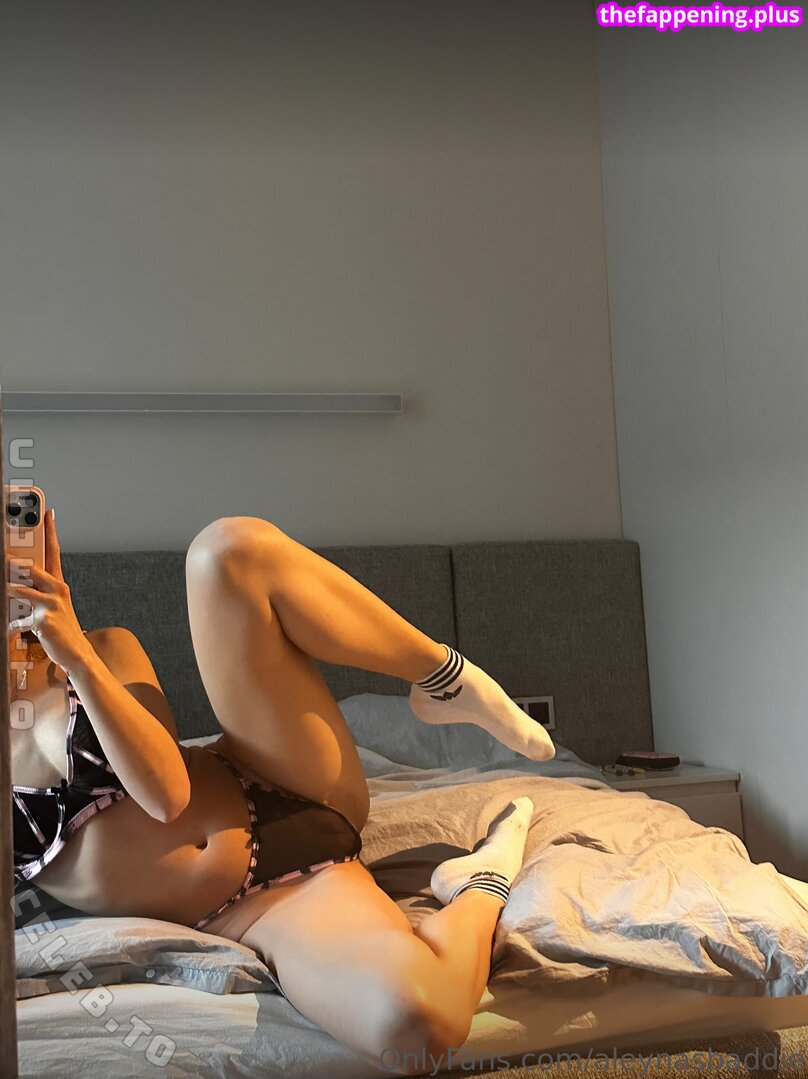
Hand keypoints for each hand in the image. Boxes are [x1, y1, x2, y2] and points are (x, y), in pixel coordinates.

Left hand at [6, 508, 90, 672]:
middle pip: (34, 567)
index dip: (50, 531)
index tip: (47, 513)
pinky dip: (12, 623)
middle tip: (4, 554)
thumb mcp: (50, 607)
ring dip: (7, 589)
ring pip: (21, 590)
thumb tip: (13, 585)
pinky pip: (18, 617)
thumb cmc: (62, 629)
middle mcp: (57, 590)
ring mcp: (51, 604)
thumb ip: (33, 593)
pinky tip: (10, 626)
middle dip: (15, 561)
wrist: (76, 653)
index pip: (54, 551)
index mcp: (59, 584)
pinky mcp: (43, 619)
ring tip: (2, 585)